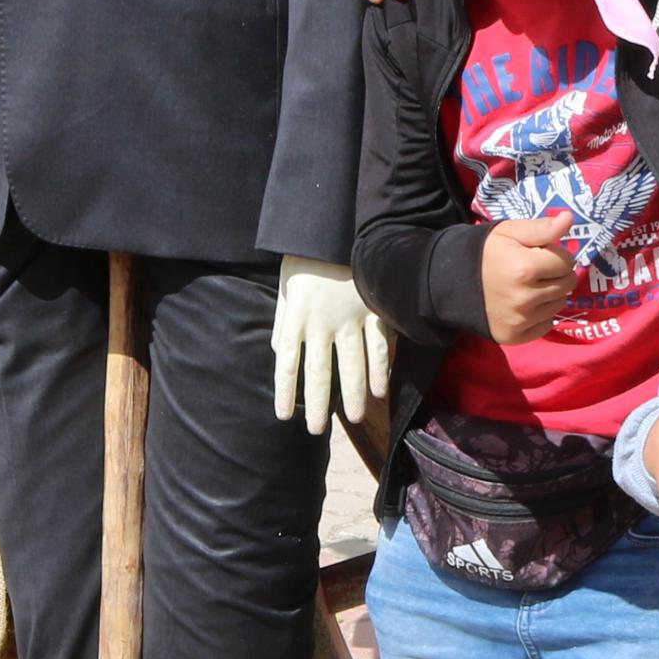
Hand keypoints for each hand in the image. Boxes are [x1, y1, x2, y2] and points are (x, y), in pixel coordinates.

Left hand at [271, 255, 387, 432]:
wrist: (336, 227)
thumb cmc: (306, 259)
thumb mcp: (284, 287)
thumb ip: (282, 321)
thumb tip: (277, 349)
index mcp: (295, 318)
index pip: (286, 363)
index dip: (284, 391)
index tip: (283, 414)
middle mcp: (321, 324)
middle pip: (319, 372)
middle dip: (317, 405)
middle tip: (316, 430)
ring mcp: (349, 319)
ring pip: (352, 365)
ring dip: (353, 395)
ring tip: (353, 417)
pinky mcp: (373, 310)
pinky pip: (378, 345)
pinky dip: (380, 368)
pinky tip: (381, 389)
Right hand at [479, 214, 575, 342]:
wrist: (452, 281)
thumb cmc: (485, 252)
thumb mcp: (509, 232)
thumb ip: (541, 227)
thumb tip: (569, 217)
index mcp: (524, 268)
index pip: (566, 262)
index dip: (555, 254)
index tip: (538, 254)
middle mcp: (524, 298)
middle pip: (567, 284)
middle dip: (556, 274)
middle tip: (535, 270)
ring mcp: (520, 320)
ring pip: (559, 304)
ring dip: (550, 294)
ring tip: (528, 286)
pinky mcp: (515, 337)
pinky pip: (546, 325)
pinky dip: (540, 315)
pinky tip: (524, 304)